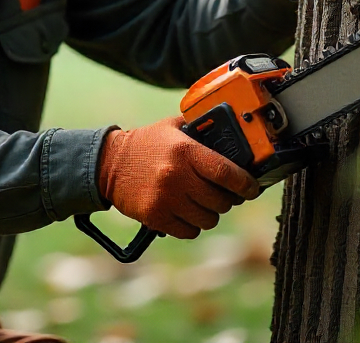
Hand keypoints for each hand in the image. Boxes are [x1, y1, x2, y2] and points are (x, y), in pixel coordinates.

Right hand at [97, 116, 259, 238]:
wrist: (108, 164)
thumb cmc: (146, 144)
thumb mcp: (173, 128)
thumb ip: (200, 130)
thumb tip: (234, 136)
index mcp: (185, 151)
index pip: (226, 173)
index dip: (245, 184)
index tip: (252, 188)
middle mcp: (177, 176)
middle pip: (221, 200)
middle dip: (226, 199)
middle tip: (221, 193)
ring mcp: (166, 199)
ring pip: (208, 219)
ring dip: (209, 213)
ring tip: (200, 203)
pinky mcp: (155, 217)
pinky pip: (189, 232)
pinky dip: (192, 225)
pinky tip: (185, 212)